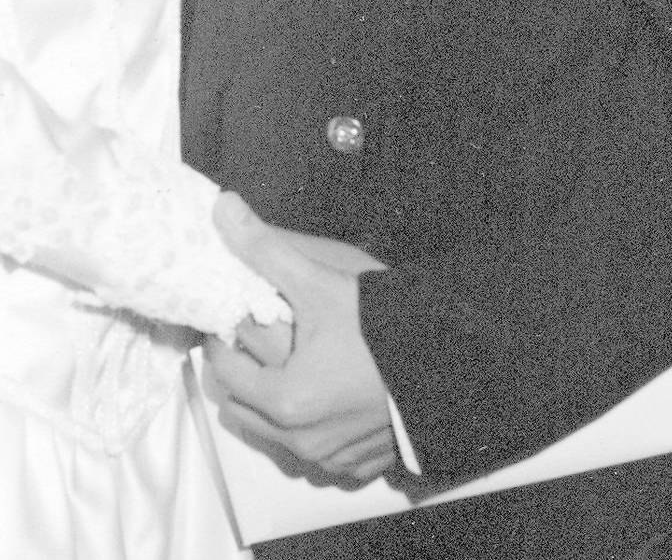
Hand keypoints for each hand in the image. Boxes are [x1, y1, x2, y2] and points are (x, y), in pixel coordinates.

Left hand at [205, 192, 398, 484]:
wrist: (452, 364)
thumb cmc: (380, 327)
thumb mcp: (318, 281)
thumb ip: (264, 248)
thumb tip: (223, 207)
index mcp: (285, 401)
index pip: (225, 370)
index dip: (219, 339)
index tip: (227, 318)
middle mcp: (304, 440)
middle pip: (243, 408)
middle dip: (240, 373)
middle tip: (250, 337)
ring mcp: (332, 457)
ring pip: (276, 433)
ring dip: (270, 401)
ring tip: (284, 360)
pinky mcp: (359, 462)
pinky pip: (316, 448)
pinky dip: (308, 424)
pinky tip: (322, 390)